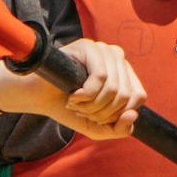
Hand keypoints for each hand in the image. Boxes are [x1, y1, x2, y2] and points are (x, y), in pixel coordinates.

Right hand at [0, 39, 142, 139]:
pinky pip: (100, 76)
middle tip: (81, 110)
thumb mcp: (99, 128)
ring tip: (76, 103)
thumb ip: (120, 130)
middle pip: (125, 95)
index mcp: (125, 73)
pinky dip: (85, 94)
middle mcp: (117, 58)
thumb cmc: (70, 109)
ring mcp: (103, 50)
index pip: (138, 97)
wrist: (39, 98)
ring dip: (91, 105)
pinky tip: (73, 95)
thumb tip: (132, 115)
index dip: (116, 114)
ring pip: (113, 87)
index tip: (95, 116)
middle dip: (101, 112)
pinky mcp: (88, 46)